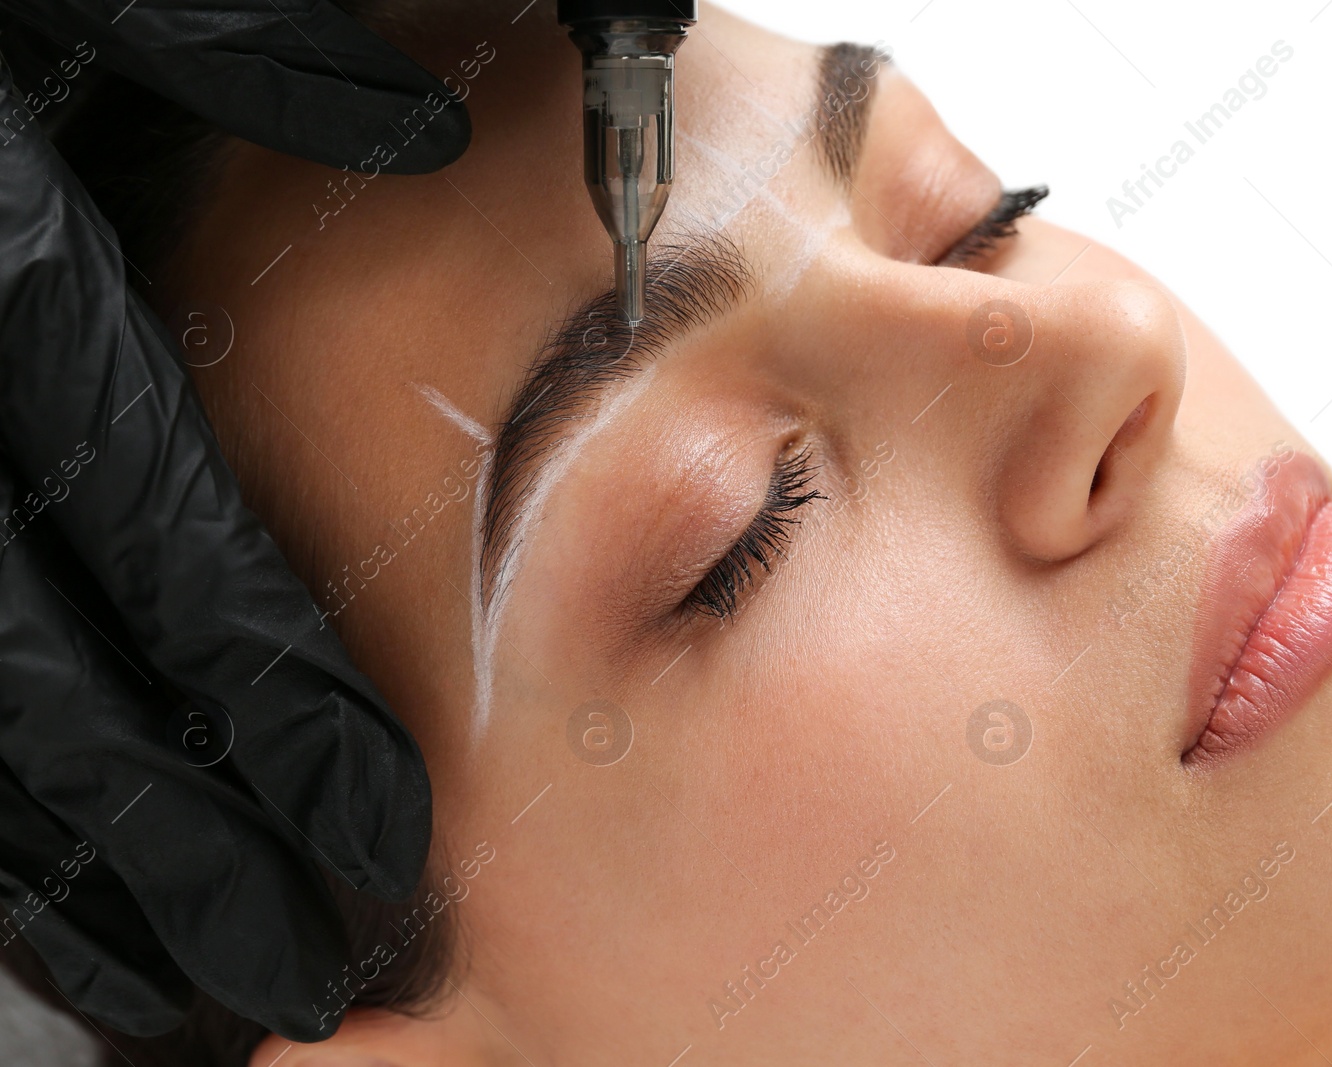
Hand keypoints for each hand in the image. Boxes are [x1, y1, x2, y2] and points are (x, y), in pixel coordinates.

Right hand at [0, 0, 468, 1041]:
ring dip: (62, 869)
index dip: (263, 685)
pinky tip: (40, 889)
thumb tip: (404, 118)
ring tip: (175, 982)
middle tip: (296, 964)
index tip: (369, 823)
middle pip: (45, 677)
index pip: (154, 524)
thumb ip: (226, 44)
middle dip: (173, 836)